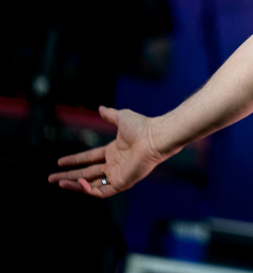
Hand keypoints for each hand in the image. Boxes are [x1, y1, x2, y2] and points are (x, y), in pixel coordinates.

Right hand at [47, 105, 166, 198]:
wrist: (154, 137)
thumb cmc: (142, 126)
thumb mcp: (121, 117)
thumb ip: (110, 114)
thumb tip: (100, 107)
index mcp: (113, 151)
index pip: (89, 158)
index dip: (74, 160)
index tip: (59, 162)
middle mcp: (114, 165)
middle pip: (86, 173)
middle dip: (68, 176)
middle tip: (51, 178)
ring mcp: (118, 175)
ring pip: (91, 185)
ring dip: (74, 185)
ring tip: (59, 183)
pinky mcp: (122, 183)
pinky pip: (102, 192)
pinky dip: (89, 190)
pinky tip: (78, 184)